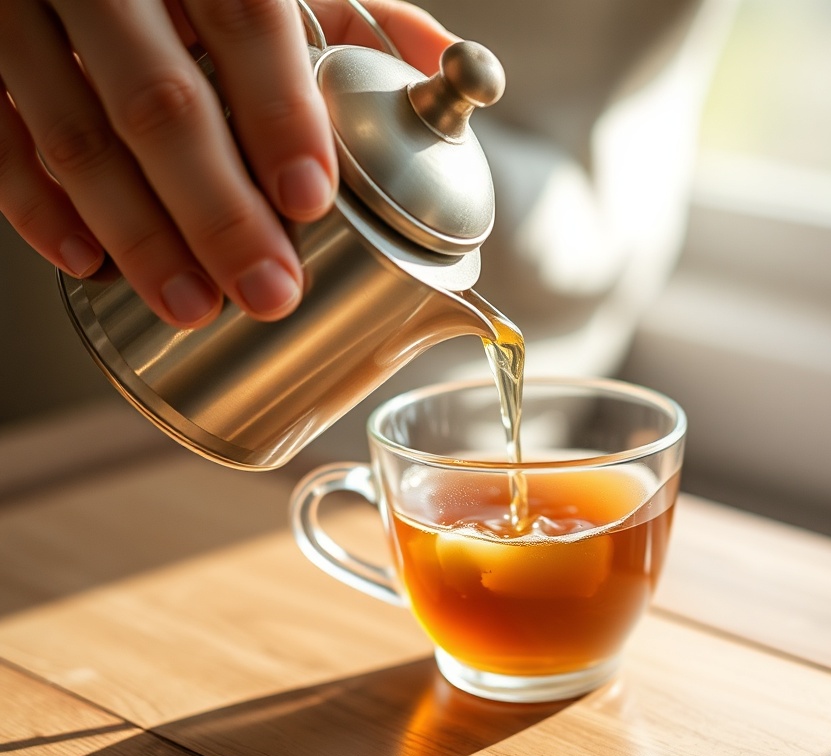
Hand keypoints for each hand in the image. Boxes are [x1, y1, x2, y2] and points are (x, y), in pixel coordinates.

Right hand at [0, 0, 455, 327]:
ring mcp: (29, 16)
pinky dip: (34, 205)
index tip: (310, 199)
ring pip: (75, 131)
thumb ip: (359, 19)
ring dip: (136, 230)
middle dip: (217, 210)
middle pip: (160, 101)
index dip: (280, 113)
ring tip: (191, 302)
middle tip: (267, 290)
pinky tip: (85, 262)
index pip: (248, 23)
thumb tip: (441, 64)